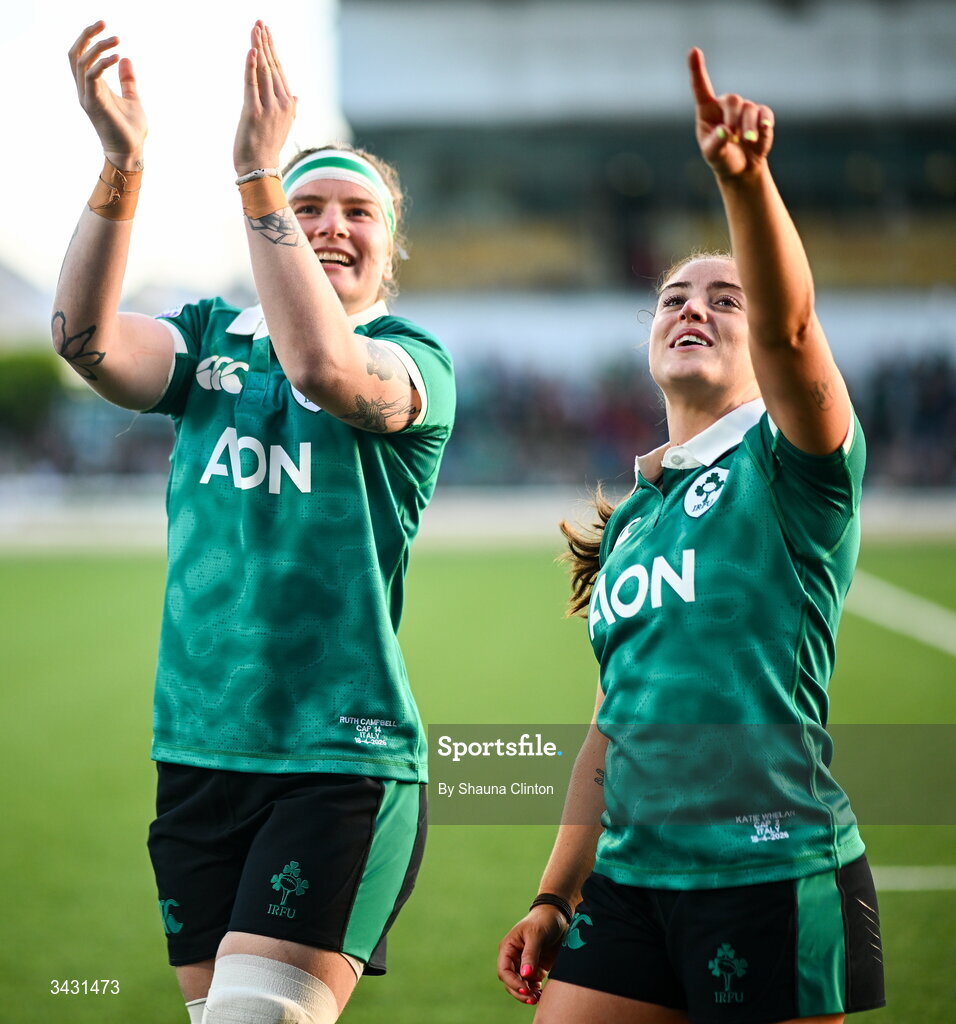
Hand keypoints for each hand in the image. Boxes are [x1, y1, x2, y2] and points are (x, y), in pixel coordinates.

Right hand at [68, 22, 146, 169]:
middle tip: (103, 23)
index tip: (103, 26)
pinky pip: (92, 76)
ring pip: (82, 62)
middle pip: (75, 54)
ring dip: (98, 47)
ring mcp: (87, 96)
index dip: (88, 38)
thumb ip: (127, 80)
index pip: (81, 55)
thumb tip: (126, 59)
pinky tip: (117, 57)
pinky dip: (102, 64)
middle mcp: (85, 89)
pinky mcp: (93, 104)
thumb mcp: (132, 98)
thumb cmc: (131, 129)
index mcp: (92, 86)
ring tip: (117, 39)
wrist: (131, 152)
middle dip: (87, 35)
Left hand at [234, 21, 296, 176]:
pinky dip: (251, 67)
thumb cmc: (267, 148)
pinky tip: (251, 51)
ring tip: (255, 29)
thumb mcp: (282, 126)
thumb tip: (296, 95)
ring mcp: (268, 108)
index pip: (280, 71)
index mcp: (288, 105)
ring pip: (264, 72)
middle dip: (266, 43)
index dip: (273, 50)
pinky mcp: (253, 113)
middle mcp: (281, 104)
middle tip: (259, 22)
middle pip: (272, 67)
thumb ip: (290, 108)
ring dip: (259, 48)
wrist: (259, 169)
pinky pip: (252, 85)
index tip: (267, 32)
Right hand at [497, 907, 567, 1005]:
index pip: (504, 971)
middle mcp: (514, 958)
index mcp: (508, 948)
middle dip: (520, 992)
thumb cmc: (543, 921)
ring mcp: (525, 965)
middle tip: (532, 999)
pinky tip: (541, 994)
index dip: (512, 982)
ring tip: (538, 998)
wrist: (558, 917)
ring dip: (527, 994)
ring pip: (521, 986)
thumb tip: (525, 975)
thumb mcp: (536, 935)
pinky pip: (532, 985)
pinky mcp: (536, 969)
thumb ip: (530, 955)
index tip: (525, 989)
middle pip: (510, 982)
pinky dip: (535, 991)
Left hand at [688, 47, 773, 180]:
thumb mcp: (713, 156)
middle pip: (732, 99)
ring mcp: (744, 108)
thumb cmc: (722, 158)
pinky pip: (765, 114)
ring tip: (746, 142)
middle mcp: (725, 105)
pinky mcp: (761, 115)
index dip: (697, 69)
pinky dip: (764, 125)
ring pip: (750, 109)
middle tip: (733, 136)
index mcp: (707, 111)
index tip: (693, 51)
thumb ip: (715, 145)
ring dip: (748, 128)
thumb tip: (724, 132)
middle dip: (734, 118)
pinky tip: (762, 133)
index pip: (700, 87)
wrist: (742, 167)